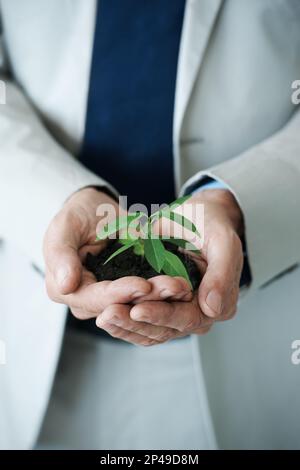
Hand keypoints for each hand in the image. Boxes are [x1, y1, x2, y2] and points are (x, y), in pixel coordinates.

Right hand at [43, 187, 192, 323]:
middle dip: (149, 299)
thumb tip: (66, 286)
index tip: (144, 285)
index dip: (121, 293)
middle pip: (120, 306)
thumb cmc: (77, 215)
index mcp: (64, 289)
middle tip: (176, 287)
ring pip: (137, 305)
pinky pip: (146, 297)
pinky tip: (183, 286)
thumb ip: (61, 254)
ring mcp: (108, 299)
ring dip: (162, 298)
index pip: (96, 298)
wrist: (93, 211)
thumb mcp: (64, 227)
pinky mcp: (126, 292)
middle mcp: (86, 301)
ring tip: (183, 287)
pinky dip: (165, 292)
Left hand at [97, 189, 243, 344]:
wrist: (197, 216)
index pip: (188, 318)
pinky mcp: (158, 305)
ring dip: (124, 326)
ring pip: (149, 330)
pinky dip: (122, 321)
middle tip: (109, 314)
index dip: (162, 316)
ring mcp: (176, 311)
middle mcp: (197, 313)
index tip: (137, 310)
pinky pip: (140, 322)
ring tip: (103, 317)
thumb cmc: (211, 224)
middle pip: (164, 329)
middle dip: (135, 323)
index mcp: (217, 303)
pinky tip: (103, 315)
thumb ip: (222, 274)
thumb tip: (212, 309)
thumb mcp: (223, 241)